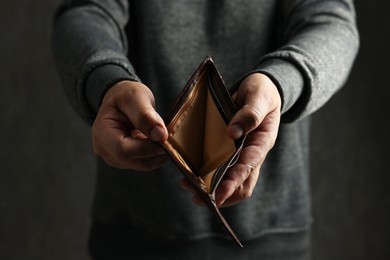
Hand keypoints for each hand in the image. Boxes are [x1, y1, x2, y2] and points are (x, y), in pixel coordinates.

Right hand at [92, 80, 168, 170]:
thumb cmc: (126, 95)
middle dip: (155, 152)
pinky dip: (154, 154)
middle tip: (169, 137)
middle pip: (134, 161)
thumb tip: (160, 136)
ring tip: (163, 136)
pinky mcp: (124, 161)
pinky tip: (158, 141)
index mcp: (102, 133)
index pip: (124, 150)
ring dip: (157, 154)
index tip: (165, 137)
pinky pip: (143, 163)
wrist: (120, 99)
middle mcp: (104, 150)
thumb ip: (146, 115)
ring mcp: (114, 158)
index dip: (147, 148)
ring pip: (142, 165)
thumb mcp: (136, 97)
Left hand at [183, 73, 280, 206]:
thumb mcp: (260, 97)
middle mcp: (252, 152)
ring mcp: (241, 152)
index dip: (234, 182)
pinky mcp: (230, 149)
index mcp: (262, 142)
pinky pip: (220, 166)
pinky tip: (190, 174)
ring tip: (188, 187)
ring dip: (212, 187)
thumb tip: (233, 133)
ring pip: (230, 179)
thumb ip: (250, 114)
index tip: (218, 195)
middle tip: (198, 198)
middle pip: (241, 183)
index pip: (248, 167)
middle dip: (222, 194)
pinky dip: (207, 173)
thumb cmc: (262, 92)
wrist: (260, 89)